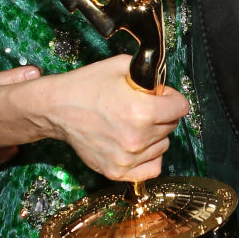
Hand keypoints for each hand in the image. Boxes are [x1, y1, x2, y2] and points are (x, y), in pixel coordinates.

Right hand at [42, 53, 188, 181]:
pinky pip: (152, 168)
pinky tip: (138, 145)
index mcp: (143, 112)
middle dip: (161, 113)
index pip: (181, 107)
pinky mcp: (117, 171)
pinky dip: (149, 157)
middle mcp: (138, 139)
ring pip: (163, 146)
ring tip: (133, 123)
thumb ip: (151, 76)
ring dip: (155, 135)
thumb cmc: (87, 86)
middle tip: (141, 106)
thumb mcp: (122, 66)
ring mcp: (127, 158)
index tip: (160, 95)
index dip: (171, 97)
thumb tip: (165, 89)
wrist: (57, 108)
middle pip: (172, 126)